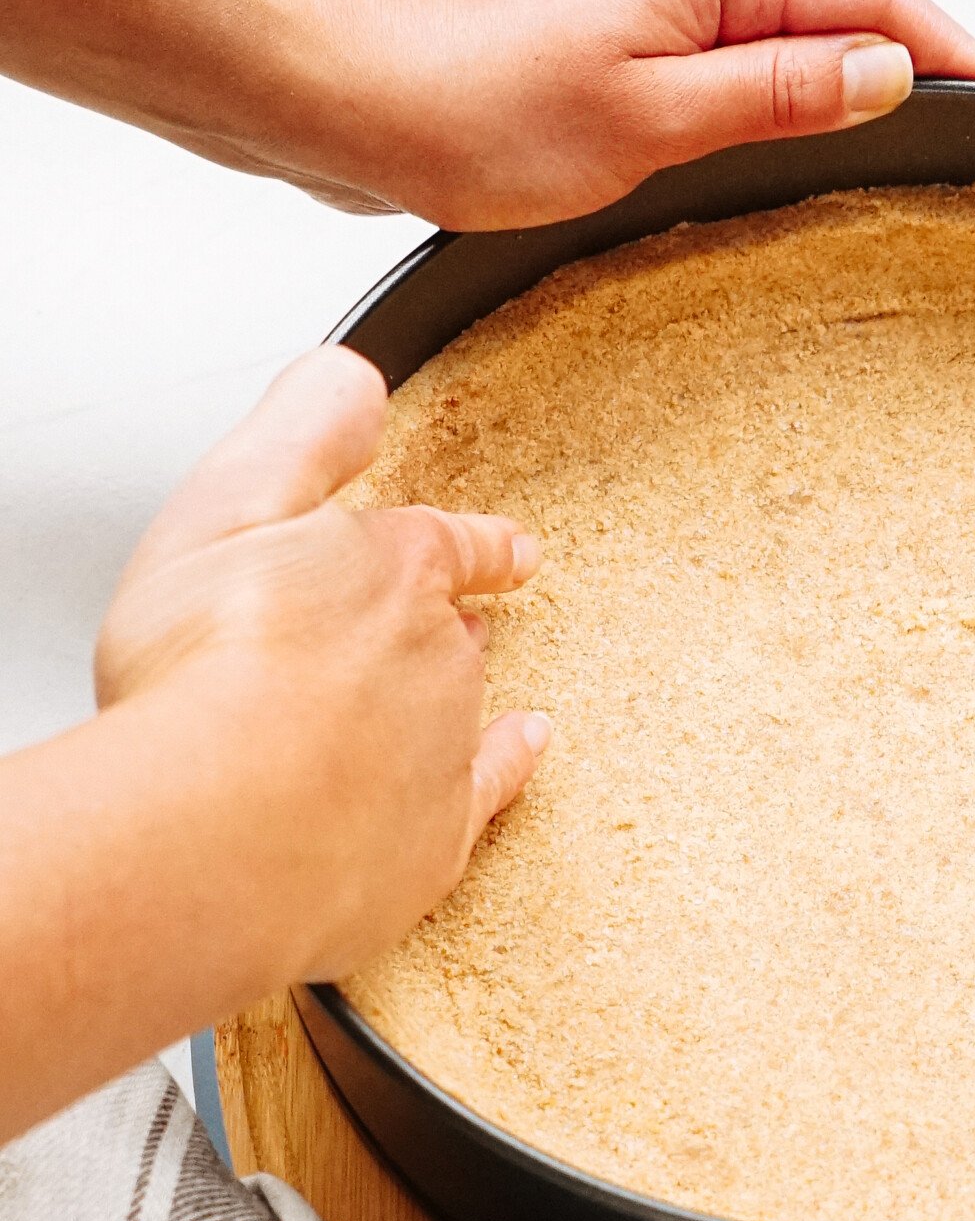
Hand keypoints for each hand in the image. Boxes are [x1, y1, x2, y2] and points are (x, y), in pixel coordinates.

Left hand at [0, 0, 974, 233]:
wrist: (355, 100)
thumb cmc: (476, 108)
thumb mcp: (652, 118)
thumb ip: (778, 92)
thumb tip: (885, 73)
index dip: (954, 48)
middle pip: (844, 3)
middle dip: (917, 60)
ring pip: (794, 29)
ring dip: (851, 78)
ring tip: (913, 147)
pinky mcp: (627, 36)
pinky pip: (740, 54)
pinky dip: (788, 90)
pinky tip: (802, 142)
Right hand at [96, 346, 547, 980]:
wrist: (215, 833)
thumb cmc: (200, 672)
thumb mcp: (230, 504)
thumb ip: (304, 430)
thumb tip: (359, 377)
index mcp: (394, 572)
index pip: (447, 545)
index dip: (471, 547)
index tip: (504, 548)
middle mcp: (440, 660)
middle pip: (448, 631)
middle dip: (431, 626)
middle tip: (406, 626)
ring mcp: (445, 753)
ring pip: (464, 705)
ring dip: (447, 693)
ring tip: (428, 692)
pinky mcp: (436, 843)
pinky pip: (491, 790)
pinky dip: (512, 764)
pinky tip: (529, 748)